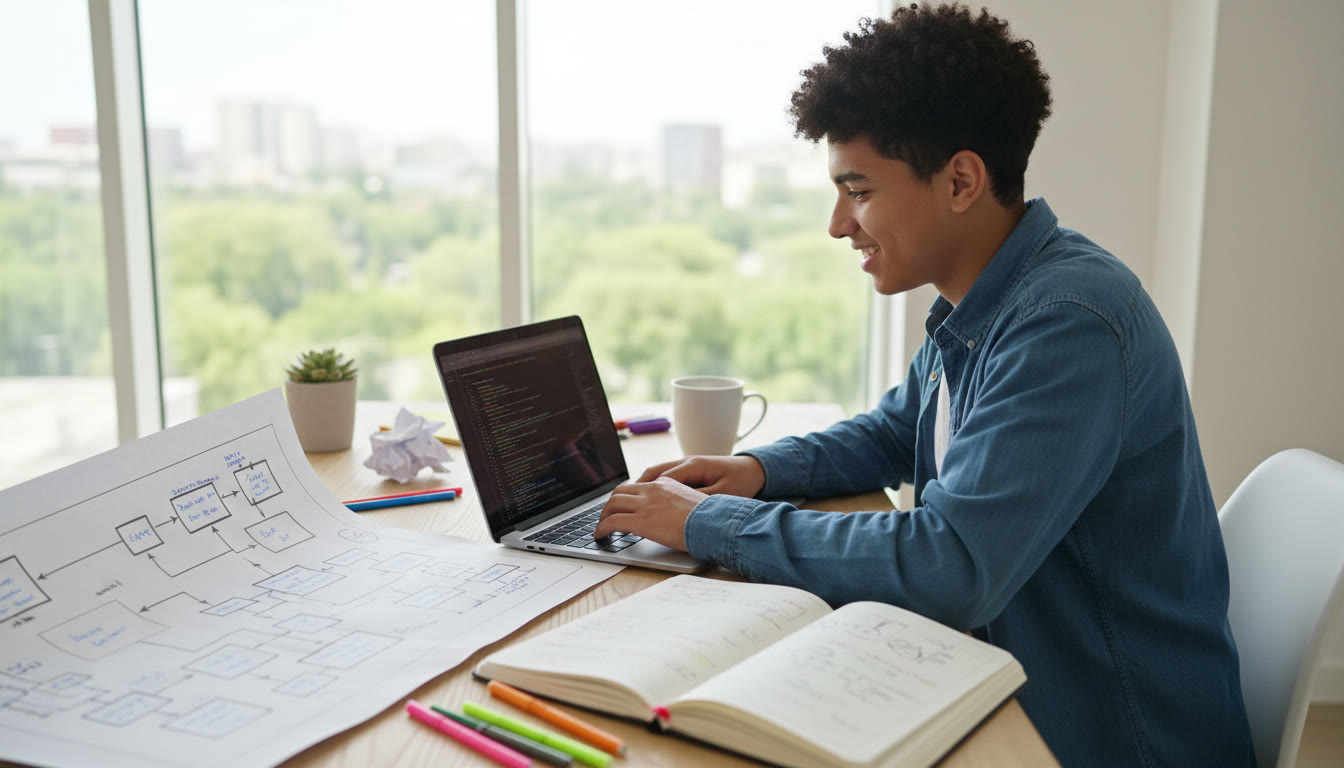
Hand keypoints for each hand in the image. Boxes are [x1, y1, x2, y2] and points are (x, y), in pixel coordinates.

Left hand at [593, 477, 707, 550]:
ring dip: (603, 516)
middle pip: (620, 492)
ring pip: (612, 504)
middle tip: (607, 515)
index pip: (637, 486)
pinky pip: (613, 522)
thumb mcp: (691, 502)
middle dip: (610, 504)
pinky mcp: (640, 521)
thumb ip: (677, 503)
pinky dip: (602, 528)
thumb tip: (674, 514)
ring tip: (601, 527)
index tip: (622, 506)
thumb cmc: (709, 517)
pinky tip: (600, 535)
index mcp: (665, 483)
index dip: (626, 497)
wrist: (713, 523)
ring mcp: (645, 504)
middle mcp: (652, 490)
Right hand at [636, 455, 766, 497]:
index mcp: (692, 466)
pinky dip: (652, 486)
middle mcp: (686, 462)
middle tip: (617, 507)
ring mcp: (686, 465)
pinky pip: (665, 477)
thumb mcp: (723, 494)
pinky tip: (648, 499)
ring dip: (641, 487)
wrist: (755, 469)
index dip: (643, 493)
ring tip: (626, 504)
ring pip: (655, 474)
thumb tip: (679, 508)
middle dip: (633, 490)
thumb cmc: (742, 481)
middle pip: (651, 473)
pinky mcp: (690, 471)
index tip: (628, 506)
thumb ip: (700, 500)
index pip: (659, 478)